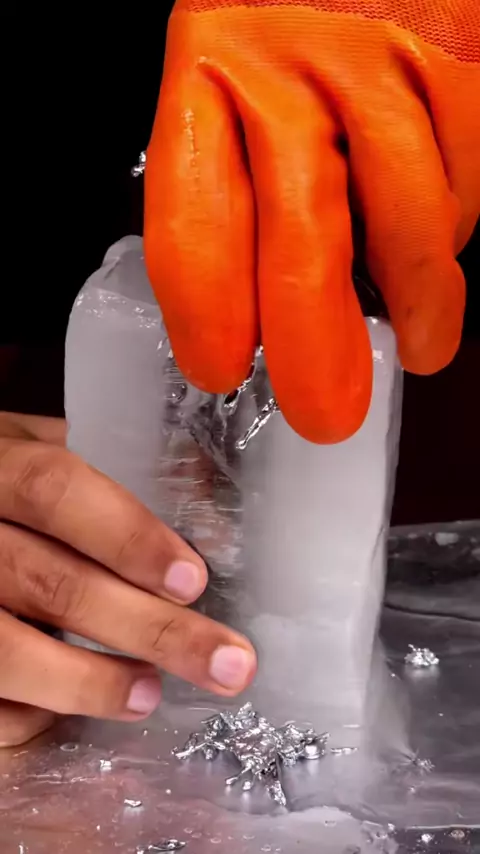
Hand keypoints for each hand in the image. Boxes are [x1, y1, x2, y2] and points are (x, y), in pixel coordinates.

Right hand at [0, 413, 255, 746]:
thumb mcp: (31, 447)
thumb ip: (106, 477)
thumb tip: (212, 513)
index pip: (53, 492)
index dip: (125, 535)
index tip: (191, 580)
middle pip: (52, 583)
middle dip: (147, 628)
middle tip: (224, 663)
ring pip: (7, 652)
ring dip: (90, 682)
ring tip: (152, 694)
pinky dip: (30, 712)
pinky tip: (75, 711)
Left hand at [145, 0, 479, 443]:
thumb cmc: (286, 27)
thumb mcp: (233, 86)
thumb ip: (240, 184)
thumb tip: (264, 313)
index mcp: (204, 73)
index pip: (193, 220)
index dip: (207, 315)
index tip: (220, 370)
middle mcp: (285, 64)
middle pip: (301, 240)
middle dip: (315, 348)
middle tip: (326, 415)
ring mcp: (379, 59)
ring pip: (406, 220)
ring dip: (418, 305)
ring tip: (421, 346)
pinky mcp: (459, 55)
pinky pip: (465, 179)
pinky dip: (455, 230)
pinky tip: (436, 242)